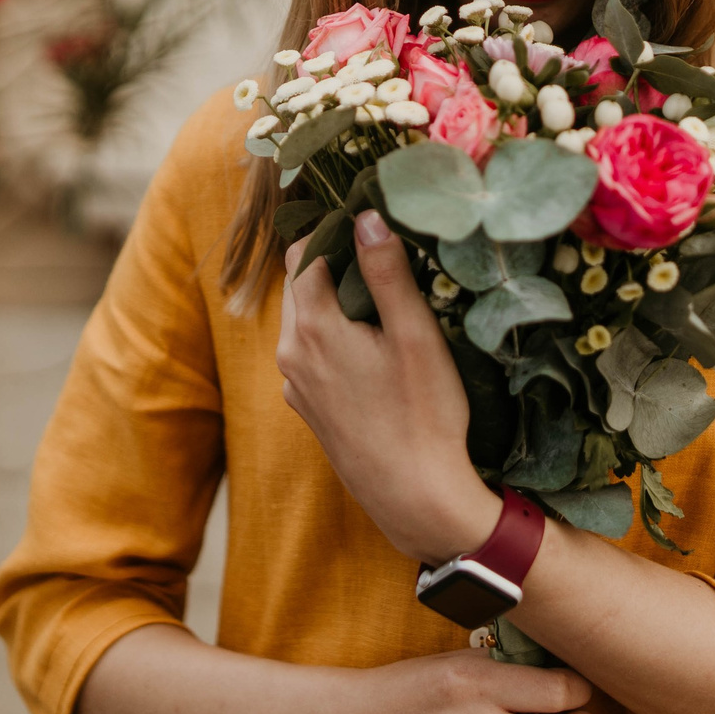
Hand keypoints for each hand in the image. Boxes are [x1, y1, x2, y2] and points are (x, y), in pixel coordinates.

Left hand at [276, 211, 497, 563]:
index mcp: (312, 327)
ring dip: (333, 302)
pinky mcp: (308, 410)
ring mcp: (296, 386)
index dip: (335, 232)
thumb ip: (386, 272)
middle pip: (300, 285)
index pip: (304, 252)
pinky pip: (310, 355)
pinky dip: (332, 338)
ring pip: (304, 321)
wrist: (415, 498)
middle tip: (381, 257)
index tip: (371, 225)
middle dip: (334, 264)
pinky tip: (371, 349)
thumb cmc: (423, 415)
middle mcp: (291, 353)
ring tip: (381, 301)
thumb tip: (365, 215)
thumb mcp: (414, 335)